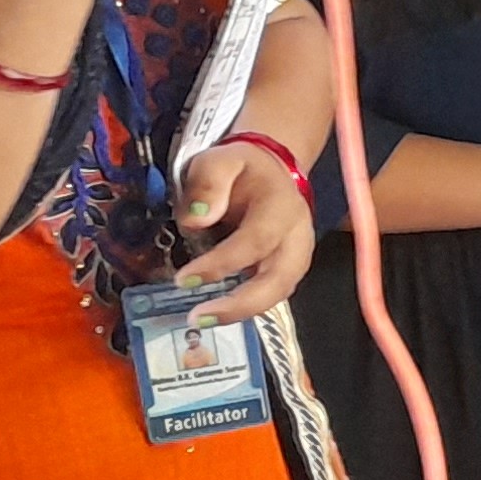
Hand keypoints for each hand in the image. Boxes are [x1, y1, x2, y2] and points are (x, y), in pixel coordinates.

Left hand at [171, 141, 314, 321]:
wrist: (269, 172)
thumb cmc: (241, 169)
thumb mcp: (220, 160)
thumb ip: (208, 182)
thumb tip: (196, 219)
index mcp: (281, 206)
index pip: (256, 240)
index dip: (222, 263)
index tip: (183, 279)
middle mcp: (297, 236)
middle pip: (279, 279)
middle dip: (240, 304)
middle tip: (197, 317)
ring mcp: (297, 256)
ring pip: (278, 293)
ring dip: (242, 311)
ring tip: (202, 319)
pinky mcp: (288, 270)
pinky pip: (270, 294)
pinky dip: (245, 307)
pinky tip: (216, 313)